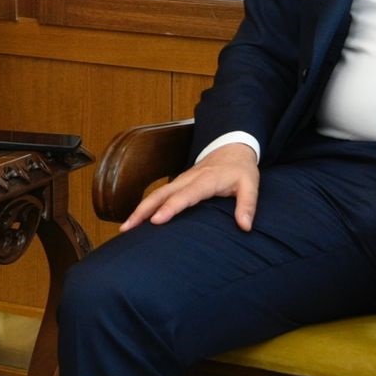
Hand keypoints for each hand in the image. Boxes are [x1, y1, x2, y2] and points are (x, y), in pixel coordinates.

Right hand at [122, 142, 259, 231]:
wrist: (231, 147)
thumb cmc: (240, 169)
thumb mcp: (250, 184)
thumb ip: (247, 205)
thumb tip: (244, 227)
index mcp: (205, 180)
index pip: (185, 196)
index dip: (170, 208)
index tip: (156, 221)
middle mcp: (188, 179)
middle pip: (161, 194)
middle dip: (142, 210)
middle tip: (127, 228)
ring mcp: (180, 180)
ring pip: (156, 194)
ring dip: (139, 209)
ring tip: (125, 228)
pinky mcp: (177, 184)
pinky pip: (159, 195)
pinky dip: (146, 206)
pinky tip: (137, 219)